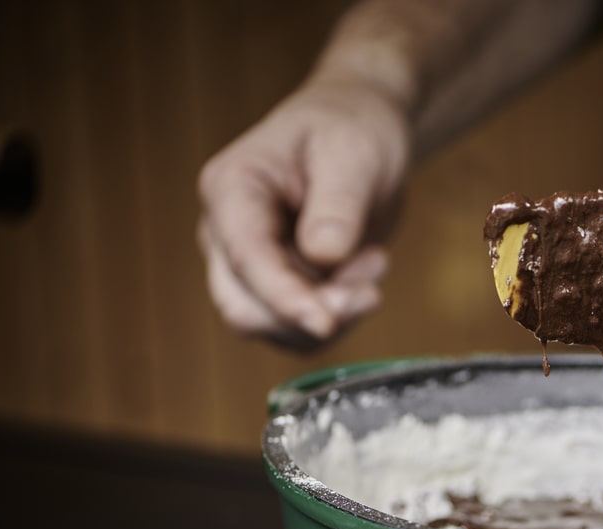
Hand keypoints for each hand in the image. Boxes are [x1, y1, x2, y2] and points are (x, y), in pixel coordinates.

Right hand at [197, 76, 409, 347]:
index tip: (326, 322)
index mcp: (231, 189)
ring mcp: (249, 264)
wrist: (362, 132)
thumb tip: (324, 256)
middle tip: (371, 292)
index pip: (244, 259)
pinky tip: (367, 270)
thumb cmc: (351, 128)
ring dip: (333, 314)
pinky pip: (301, 326)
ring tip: (375, 262)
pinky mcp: (280, 286)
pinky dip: (340, 313)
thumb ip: (338, 205)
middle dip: (310, 314)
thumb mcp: (353, 153)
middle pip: (246, 308)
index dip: (283, 298)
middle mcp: (227, 233)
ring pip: (276, 326)